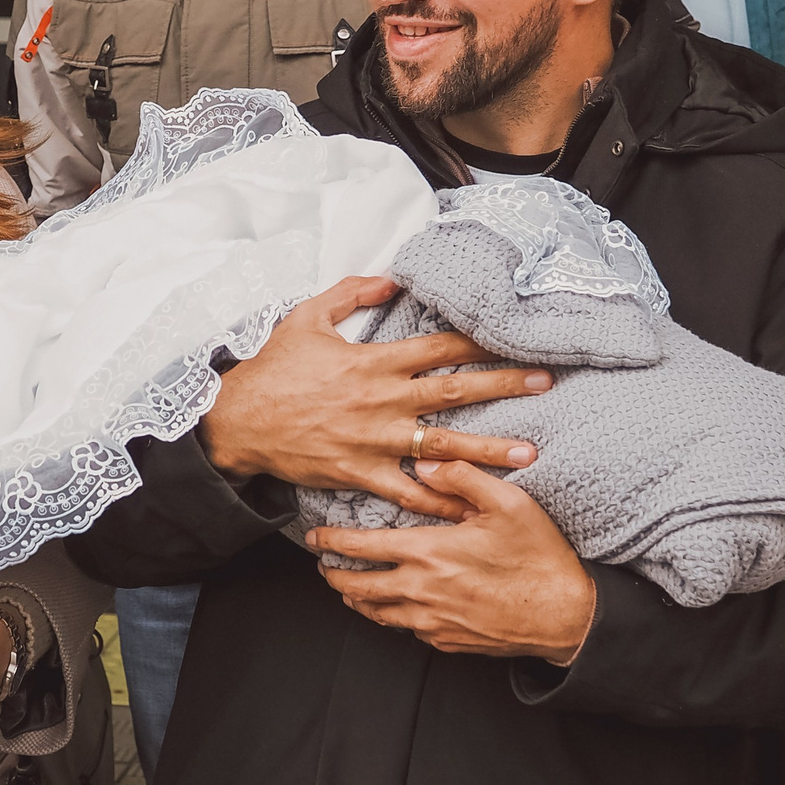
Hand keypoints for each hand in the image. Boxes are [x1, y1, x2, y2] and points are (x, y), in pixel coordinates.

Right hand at [200, 276, 550, 517]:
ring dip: (489, 449)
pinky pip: (408, 491)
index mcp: (375, 360)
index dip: (482, 341)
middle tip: (545, 384)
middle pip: (455, 392)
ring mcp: (375, 440)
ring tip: (530, 455)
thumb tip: (392, 277)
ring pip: (443, 445)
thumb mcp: (307, 317)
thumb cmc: (273, 369)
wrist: (238, 420)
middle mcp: (383, 400)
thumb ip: (352, 293)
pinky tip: (470, 508)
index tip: (517, 338)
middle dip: (504, 386)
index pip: (440, 346)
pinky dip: (440, 500)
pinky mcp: (361, 473)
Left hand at [308, 458, 594, 661]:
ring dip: (357, 600)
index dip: (333, 542)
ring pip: (378, 614)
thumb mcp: (508, 503)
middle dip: (334, 576)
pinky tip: (394, 609)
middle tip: (323, 567)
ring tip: (348, 590)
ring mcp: (433, 622)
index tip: (316, 538)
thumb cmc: (538, 557)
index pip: (363, 547)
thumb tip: (426, 462)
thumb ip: (462, 477)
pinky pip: (408, 630)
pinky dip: (393, 617)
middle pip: (358, 588)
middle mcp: (422, 591)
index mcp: (429, 553)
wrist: (566, 616)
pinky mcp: (448, 642)